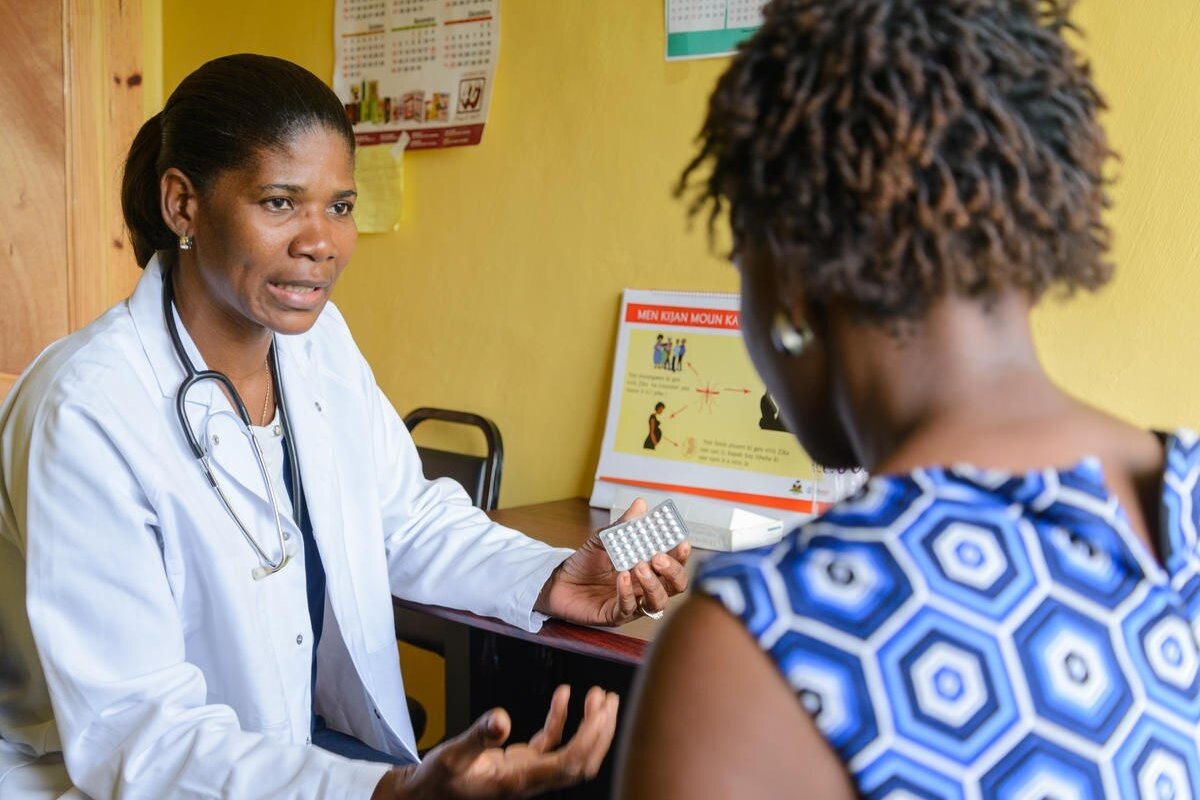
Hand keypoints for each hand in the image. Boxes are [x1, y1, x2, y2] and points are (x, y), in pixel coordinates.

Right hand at [374, 685, 618, 799]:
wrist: (426, 796)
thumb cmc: (438, 781)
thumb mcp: (453, 756)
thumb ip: (478, 737)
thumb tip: (502, 718)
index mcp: (520, 781)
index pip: (569, 764)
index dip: (590, 738)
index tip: (599, 710)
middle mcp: (531, 779)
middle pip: (581, 762)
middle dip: (601, 732)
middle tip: (608, 698)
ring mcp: (529, 771)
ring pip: (572, 753)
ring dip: (589, 726)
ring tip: (599, 695)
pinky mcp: (522, 763)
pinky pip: (551, 742)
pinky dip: (561, 719)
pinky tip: (563, 696)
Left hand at [534, 498, 690, 625]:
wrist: (559, 582)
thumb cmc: (585, 562)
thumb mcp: (604, 539)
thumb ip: (623, 525)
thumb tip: (640, 504)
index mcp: (648, 567)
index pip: (674, 563)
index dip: (681, 555)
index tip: (682, 542)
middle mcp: (646, 587)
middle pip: (675, 585)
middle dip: (672, 571)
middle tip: (659, 557)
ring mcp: (634, 602)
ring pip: (658, 602)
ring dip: (653, 585)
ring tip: (639, 567)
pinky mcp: (616, 615)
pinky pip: (629, 608)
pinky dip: (628, 593)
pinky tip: (622, 578)